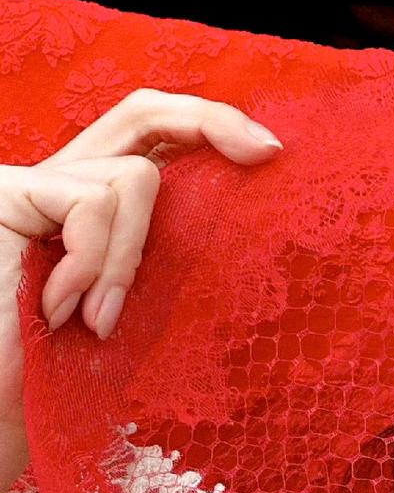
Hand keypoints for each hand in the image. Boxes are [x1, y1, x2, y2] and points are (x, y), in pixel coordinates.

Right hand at [0, 90, 280, 492]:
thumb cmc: (64, 381)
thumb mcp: (136, 312)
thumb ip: (165, 260)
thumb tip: (243, 217)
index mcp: (92, 210)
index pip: (150, 140)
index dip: (208, 127)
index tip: (268, 152)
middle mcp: (60, 185)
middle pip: (141, 112)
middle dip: (210, 120)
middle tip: (264, 152)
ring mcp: (31, 185)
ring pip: (133, 178)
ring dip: (130, 257)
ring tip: (94, 318)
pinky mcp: (8, 192)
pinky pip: (93, 201)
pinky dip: (94, 260)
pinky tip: (60, 309)